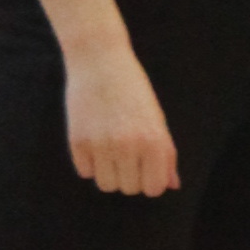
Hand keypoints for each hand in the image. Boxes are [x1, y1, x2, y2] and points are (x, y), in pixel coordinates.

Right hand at [64, 32, 177, 196]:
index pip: (154, 188)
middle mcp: (128, 146)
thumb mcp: (157, 118)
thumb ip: (166, 154)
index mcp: (154, 141)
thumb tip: (171, 186)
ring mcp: (101, 145)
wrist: (99, 60)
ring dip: (109, 172)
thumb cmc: (133, 90)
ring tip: (110, 148)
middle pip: (129, 189)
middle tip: (126, 151)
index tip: (146, 167)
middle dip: (129, 175)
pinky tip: (94, 139)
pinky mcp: (78, 142)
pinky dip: (89, 162)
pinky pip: (85, 172)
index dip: (150, 180)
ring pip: (106, 185)